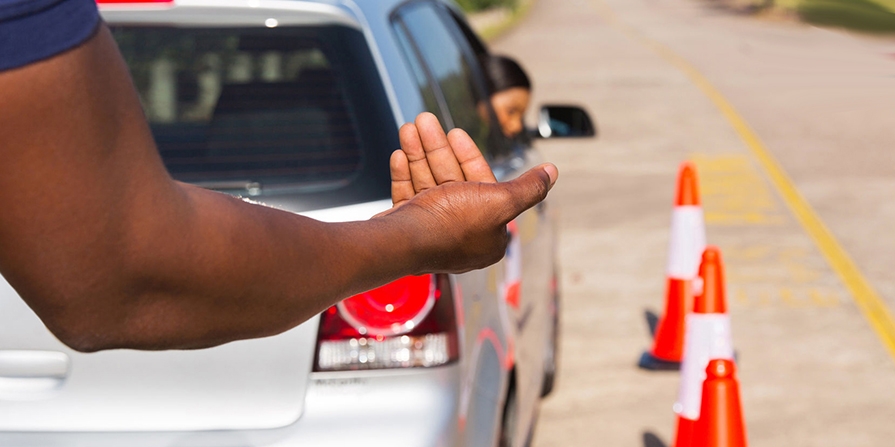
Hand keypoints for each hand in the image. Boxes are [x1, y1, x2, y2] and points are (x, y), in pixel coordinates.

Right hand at [378, 112, 558, 273]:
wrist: (400, 243)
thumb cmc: (451, 224)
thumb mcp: (500, 201)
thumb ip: (528, 187)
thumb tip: (552, 172)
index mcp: (487, 233)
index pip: (483, 185)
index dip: (469, 156)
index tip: (456, 133)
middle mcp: (460, 234)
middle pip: (451, 180)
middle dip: (437, 147)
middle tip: (425, 120)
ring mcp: (432, 231)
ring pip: (427, 183)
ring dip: (419, 152)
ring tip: (410, 127)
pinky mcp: (408, 228)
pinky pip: (408, 196)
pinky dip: (405, 174)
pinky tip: (400, 153)